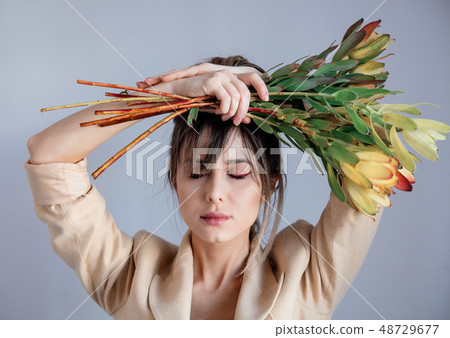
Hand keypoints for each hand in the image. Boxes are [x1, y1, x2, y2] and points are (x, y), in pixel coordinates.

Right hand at [136, 64, 268, 125]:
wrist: (178, 91)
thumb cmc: (197, 98)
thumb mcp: (218, 105)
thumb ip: (234, 109)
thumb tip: (249, 119)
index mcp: (231, 76)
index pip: (253, 76)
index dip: (262, 87)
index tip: (266, 99)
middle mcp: (227, 73)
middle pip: (246, 93)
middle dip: (243, 110)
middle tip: (236, 122)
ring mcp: (220, 76)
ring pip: (237, 98)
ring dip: (232, 112)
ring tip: (224, 117)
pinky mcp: (212, 81)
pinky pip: (226, 99)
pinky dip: (224, 109)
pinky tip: (217, 112)